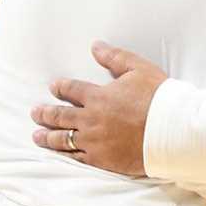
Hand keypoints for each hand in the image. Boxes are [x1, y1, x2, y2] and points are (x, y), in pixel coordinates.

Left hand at [30, 42, 167, 175]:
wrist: (170, 130)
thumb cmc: (158, 97)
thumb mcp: (138, 69)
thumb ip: (115, 57)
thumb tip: (96, 46)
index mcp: (98, 96)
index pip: (71, 90)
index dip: (60, 87)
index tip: (53, 87)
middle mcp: (91, 119)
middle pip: (60, 116)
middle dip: (45, 114)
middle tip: (34, 113)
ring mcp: (94, 141)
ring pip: (63, 139)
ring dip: (48, 137)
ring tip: (37, 136)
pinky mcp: (102, 159)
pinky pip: (77, 158)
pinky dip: (65, 155)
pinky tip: (59, 155)